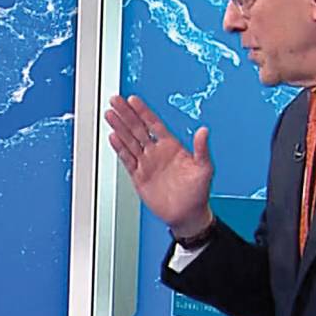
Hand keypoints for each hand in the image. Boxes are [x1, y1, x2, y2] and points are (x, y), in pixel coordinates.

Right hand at [104, 94, 213, 236]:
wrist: (187, 215)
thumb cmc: (198, 192)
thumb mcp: (205, 169)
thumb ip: (202, 149)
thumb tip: (204, 130)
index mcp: (172, 146)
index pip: (154, 124)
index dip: (143, 112)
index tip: (133, 100)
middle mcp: (157, 152)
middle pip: (138, 128)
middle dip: (126, 114)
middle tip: (115, 100)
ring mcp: (147, 163)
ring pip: (130, 141)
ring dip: (119, 128)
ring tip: (110, 115)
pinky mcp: (139, 177)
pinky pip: (127, 160)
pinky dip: (120, 148)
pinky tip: (113, 137)